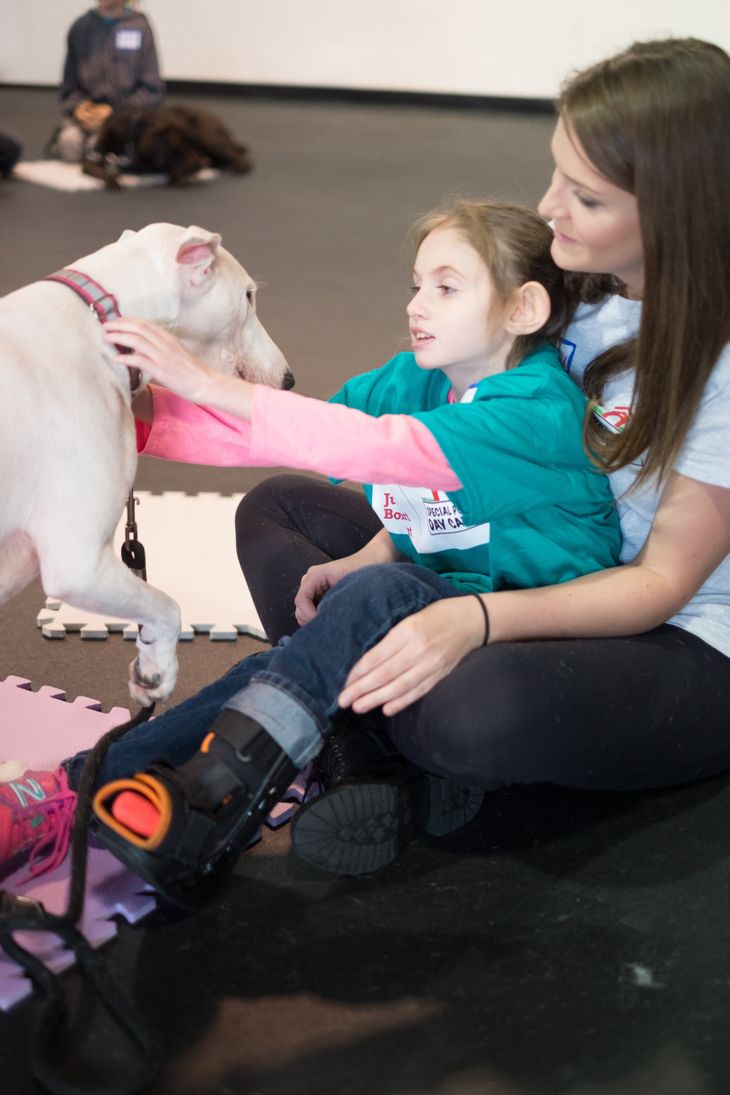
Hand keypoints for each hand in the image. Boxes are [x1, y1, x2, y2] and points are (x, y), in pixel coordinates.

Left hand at [104, 318, 224, 404]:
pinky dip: (124, 358)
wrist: (206, 383)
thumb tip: (141, 350)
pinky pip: (139, 360)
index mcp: (168, 338)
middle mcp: (165, 343)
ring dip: (118, 337)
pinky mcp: (161, 370)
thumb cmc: (192, 371)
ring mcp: (163, 356)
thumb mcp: (176, 354)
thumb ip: (160, 348)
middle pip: (138, 328)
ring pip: (136, 340)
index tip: (115, 322)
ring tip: (106, 338)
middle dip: (118, 325)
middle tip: (105, 327)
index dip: (127, 320)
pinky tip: (115, 359)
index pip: (144, 323)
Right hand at [294, 530, 400, 624]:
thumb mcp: (350, 584)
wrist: (374, 560)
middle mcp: (310, 580)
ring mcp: (314, 587)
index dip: (309, 615)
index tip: (326, 623)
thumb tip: (325, 618)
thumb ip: (335, 600)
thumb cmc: (365, 570)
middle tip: (332, 624)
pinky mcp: (319, 594)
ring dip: (316, 619)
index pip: (300, 601)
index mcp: (315, 575)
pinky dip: (320, 617)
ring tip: (334, 620)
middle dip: (312, 619)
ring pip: (304, 612)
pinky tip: (335, 617)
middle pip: (300, 608)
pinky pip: (312, 611)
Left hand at [338, 595, 485, 715]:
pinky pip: (419, 691)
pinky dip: (402, 701)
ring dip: (377, 699)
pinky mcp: (441, 674)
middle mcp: (419, 648)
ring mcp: (432, 663)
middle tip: (343, 700)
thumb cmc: (437, 614)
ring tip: (358, 707)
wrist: (472, 620)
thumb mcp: (410, 617)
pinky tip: (387, 709)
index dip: (358, 672)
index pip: (377, 656)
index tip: (343, 682)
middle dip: (362, 689)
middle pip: (385, 674)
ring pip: (400, 686)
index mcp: (408, 630)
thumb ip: (391, 637)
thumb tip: (366, 659)